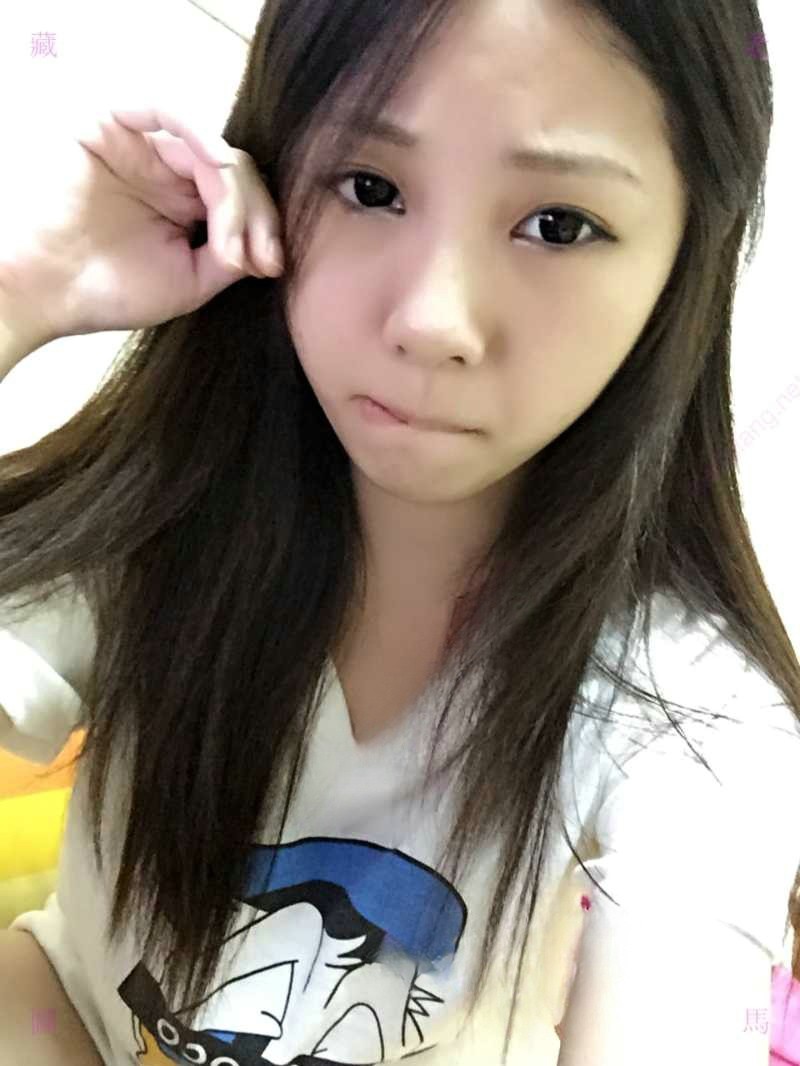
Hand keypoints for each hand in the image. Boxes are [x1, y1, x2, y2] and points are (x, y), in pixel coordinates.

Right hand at [0, 101, 284, 346]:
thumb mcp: (189, 281)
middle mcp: (168, 173)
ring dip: (233, 196)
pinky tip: (219, 165)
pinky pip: (164, 111)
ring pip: (210, 151)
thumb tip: (266, 245)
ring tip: (231, 243)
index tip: (271, 267)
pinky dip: (198, 132)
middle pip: (235, 172)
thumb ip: (230, 256)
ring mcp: (143, 149)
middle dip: (257, 215)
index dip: (264, 226)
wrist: (48, 292)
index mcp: (186, 206)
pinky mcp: (113, 127)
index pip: (241, 197)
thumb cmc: (111, 291)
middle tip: (260, 259)